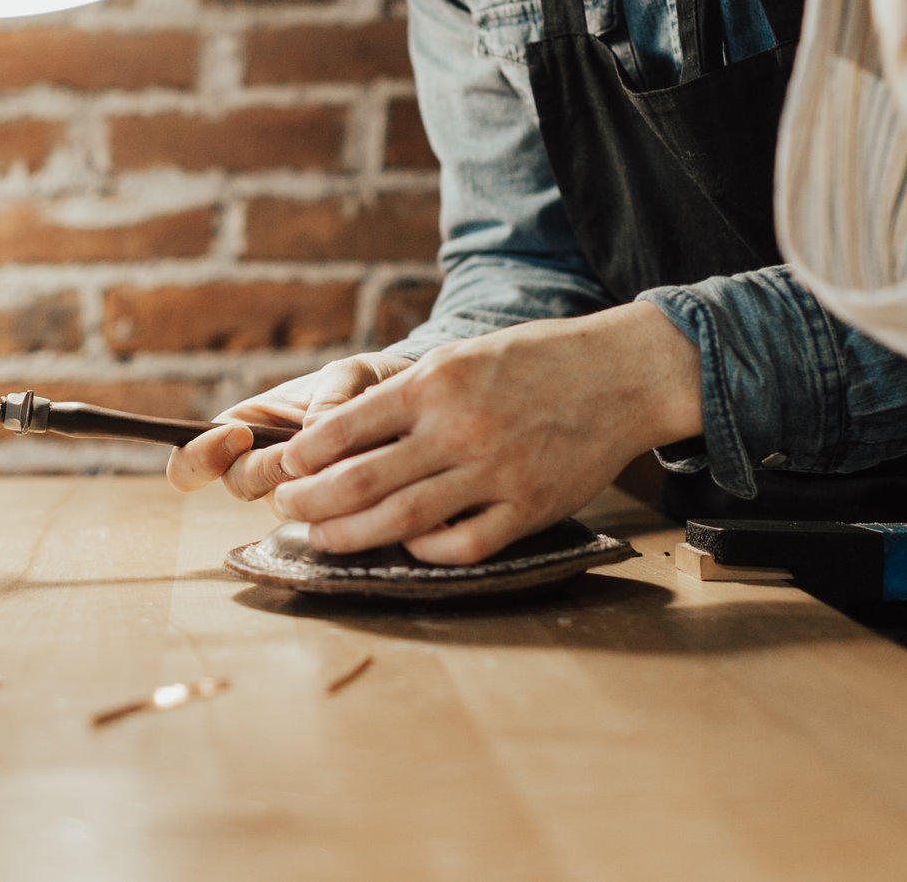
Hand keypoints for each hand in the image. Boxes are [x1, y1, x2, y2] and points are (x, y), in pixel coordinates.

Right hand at [165, 353, 413, 500]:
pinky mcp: (329, 517)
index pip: (193, 460)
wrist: (413, 409)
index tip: (237, 436)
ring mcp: (294, 495)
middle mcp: (261, 467)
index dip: (200, 456)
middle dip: (266, 469)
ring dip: (313, 487)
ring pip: (284, 508)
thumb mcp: (350, 376)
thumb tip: (313, 434)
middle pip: (237, 485)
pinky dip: (348, 505)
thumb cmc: (365, 384)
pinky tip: (377, 485)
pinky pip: (326, 524)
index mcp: (243, 428)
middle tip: (298, 455)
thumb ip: (332, 399)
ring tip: (356, 458)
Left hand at [267, 301, 701, 563]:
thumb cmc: (535, 360)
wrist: (621, 374)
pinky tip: (405, 547)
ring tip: (322, 538)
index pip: (347, 426)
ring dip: (351, 535)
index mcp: (438, 381)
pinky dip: (425, 551)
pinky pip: (463, 545)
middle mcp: (461, 428)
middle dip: (311, 502)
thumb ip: (407, 393)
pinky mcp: (530, 508)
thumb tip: (340, 432)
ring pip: (403, 520)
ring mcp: (497, 473)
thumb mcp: (463, 355)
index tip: (286, 468)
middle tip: (285, 509)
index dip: (305, 455)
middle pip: (363, 481)